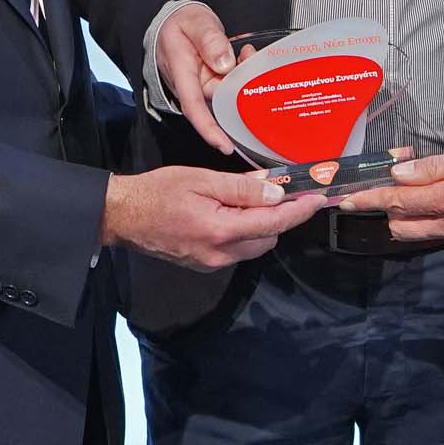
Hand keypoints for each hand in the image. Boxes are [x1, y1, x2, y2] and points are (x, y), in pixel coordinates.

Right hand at [100, 166, 324, 271]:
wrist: (124, 216)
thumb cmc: (160, 191)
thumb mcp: (201, 180)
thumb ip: (241, 189)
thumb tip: (277, 193)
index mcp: (220, 230)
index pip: (273, 223)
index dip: (299, 211)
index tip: (319, 199)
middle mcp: (220, 254)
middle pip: (268, 238)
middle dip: (278, 216)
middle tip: (277, 189)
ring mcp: (212, 263)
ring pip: (254, 246)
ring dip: (260, 225)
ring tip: (247, 198)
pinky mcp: (205, 264)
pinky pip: (237, 250)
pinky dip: (243, 232)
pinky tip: (230, 212)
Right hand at [157, 3, 236, 154]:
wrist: (175, 20)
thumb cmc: (180, 22)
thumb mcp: (195, 22)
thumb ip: (210, 39)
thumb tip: (225, 63)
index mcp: (181, 72)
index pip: (193, 107)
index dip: (209, 129)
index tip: (224, 146)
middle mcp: (191, 83)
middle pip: (218, 99)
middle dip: (239, 88)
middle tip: (252, 60)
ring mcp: (201, 83)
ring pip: (227, 89)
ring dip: (243, 76)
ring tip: (249, 54)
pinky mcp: (210, 80)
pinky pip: (229, 82)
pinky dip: (241, 71)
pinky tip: (246, 56)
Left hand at [339, 142, 443, 241]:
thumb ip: (434, 167)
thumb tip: (400, 173)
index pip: (398, 202)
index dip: (370, 200)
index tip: (346, 200)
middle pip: (402, 226)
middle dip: (385, 211)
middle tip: (381, 191)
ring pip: (419, 233)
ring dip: (406, 218)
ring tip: (408, 196)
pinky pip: (440, 233)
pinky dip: (428, 221)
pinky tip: (434, 204)